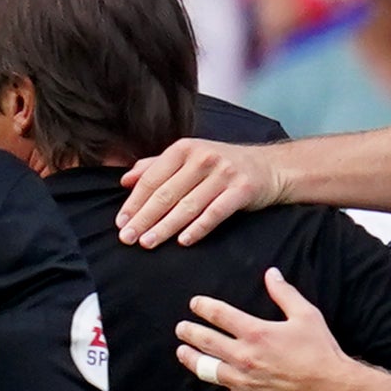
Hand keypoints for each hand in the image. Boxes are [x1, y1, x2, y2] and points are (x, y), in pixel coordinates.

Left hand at [119, 139, 282, 247]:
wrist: (270, 167)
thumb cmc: (224, 165)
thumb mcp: (190, 157)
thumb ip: (157, 166)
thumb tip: (125, 180)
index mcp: (184, 148)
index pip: (152, 178)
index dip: (134, 202)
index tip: (121, 222)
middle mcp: (202, 158)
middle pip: (166, 193)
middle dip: (144, 218)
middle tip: (128, 237)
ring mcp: (223, 174)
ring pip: (188, 205)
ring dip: (166, 227)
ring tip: (148, 242)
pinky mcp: (241, 190)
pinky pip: (215, 213)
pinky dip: (198, 228)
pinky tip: (183, 241)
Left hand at [177, 267, 358, 390]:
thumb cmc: (322, 353)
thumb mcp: (307, 316)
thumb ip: (285, 294)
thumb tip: (271, 273)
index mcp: (256, 332)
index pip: (219, 314)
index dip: (203, 306)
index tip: (195, 304)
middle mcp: (244, 357)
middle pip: (205, 340)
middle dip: (189, 331)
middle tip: (182, 328)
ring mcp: (243, 383)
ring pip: (205, 370)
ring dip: (190, 359)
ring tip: (182, 353)